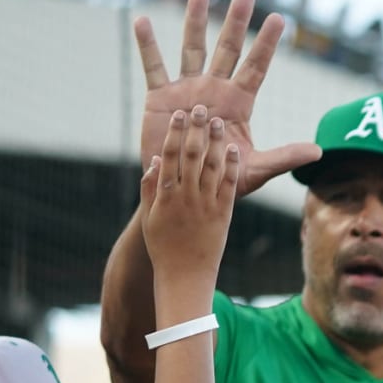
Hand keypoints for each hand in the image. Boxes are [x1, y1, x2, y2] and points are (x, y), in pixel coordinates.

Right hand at [134, 0, 317, 196]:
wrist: (185, 189)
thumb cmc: (222, 179)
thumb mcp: (255, 169)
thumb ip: (285, 157)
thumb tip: (319, 152)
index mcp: (239, 102)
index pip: (257, 66)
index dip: (267, 43)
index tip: (279, 18)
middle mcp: (215, 89)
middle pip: (227, 48)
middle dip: (236, 21)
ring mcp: (187, 90)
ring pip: (192, 49)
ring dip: (195, 21)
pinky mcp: (160, 98)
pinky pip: (153, 67)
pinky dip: (147, 45)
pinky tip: (141, 21)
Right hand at [141, 106, 240, 283]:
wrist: (185, 275)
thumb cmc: (163, 247)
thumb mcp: (149, 218)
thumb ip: (150, 189)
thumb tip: (155, 161)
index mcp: (164, 196)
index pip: (168, 156)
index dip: (173, 133)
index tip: (177, 114)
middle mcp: (186, 196)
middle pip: (191, 156)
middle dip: (195, 129)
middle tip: (199, 107)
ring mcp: (206, 204)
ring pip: (211, 166)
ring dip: (214, 141)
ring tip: (216, 121)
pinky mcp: (223, 213)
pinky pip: (228, 186)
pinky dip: (231, 166)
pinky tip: (232, 149)